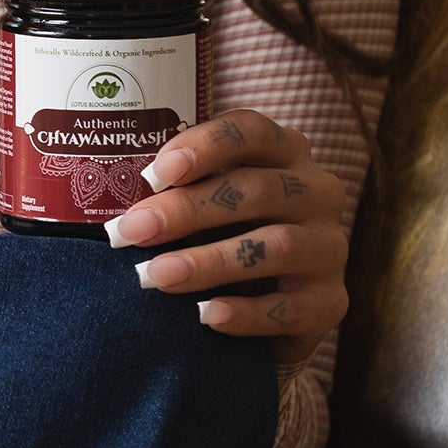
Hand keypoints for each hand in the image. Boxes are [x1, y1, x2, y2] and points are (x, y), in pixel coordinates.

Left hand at [102, 109, 349, 365]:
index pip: (253, 132)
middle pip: (259, 190)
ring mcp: (329, 248)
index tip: (152, 174)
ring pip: (277, 246)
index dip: (204, 147)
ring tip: (156, 277)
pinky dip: (245, 313)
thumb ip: (177, 196)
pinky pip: (289, 307)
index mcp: (286, 154)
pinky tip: (206, 315)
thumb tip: (117, 212)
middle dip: (188, 210)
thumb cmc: (225, 239)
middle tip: (132, 232)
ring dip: (209, 262)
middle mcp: (317, 193)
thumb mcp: (206, 207)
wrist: (268, 314)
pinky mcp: (330, 302)